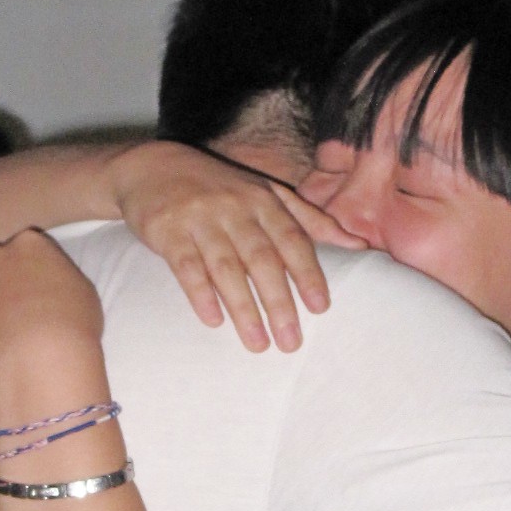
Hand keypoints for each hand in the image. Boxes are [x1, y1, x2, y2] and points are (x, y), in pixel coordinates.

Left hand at [0, 230, 101, 376]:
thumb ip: (59, 278)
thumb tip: (50, 287)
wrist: (39, 356)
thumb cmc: (73, 320)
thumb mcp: (82, 290)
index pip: (31, 246)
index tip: (44, 286)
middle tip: (24, 305)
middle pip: (0, 262)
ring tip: (9, 327)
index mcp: (30, 243)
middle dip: (8, 278)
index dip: (37, 267)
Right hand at [105, 144, 361, 353]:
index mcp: (263, 201)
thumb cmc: (219, 187)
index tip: (320, 307)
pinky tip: (213, 320)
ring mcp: (201, 219)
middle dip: (279, 302)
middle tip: (291, 342)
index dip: (307, 273)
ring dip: (244, 307)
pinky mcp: (168, 231)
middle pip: (262, 259)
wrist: (150, 166)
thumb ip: (311, 221)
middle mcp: (235, 208)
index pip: (292, 240)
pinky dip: (200, 293)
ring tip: (258, 343)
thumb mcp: (266, 194)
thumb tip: (359, 245)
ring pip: (227, 267)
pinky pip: (187, 266)